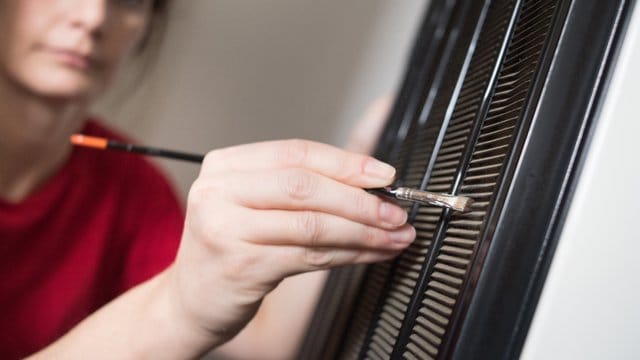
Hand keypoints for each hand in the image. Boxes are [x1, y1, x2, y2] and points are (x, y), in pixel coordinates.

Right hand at [167, 139, 414, 347]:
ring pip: (312, 224)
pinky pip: (309, 256)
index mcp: (224, 166)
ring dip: (363, 232)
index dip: (346, 163)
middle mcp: (218, 192)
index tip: (384, 175)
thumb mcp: (253, 203)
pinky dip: (348, 255)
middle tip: (395, 211)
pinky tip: (370, 254)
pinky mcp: (241, 266)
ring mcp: (226, 230)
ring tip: (394, 235)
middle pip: (304, 186)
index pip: (295, 153)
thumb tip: (367, 169)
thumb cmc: (230, 247)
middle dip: (359, 200)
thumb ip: (302, 181)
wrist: (191, 301)